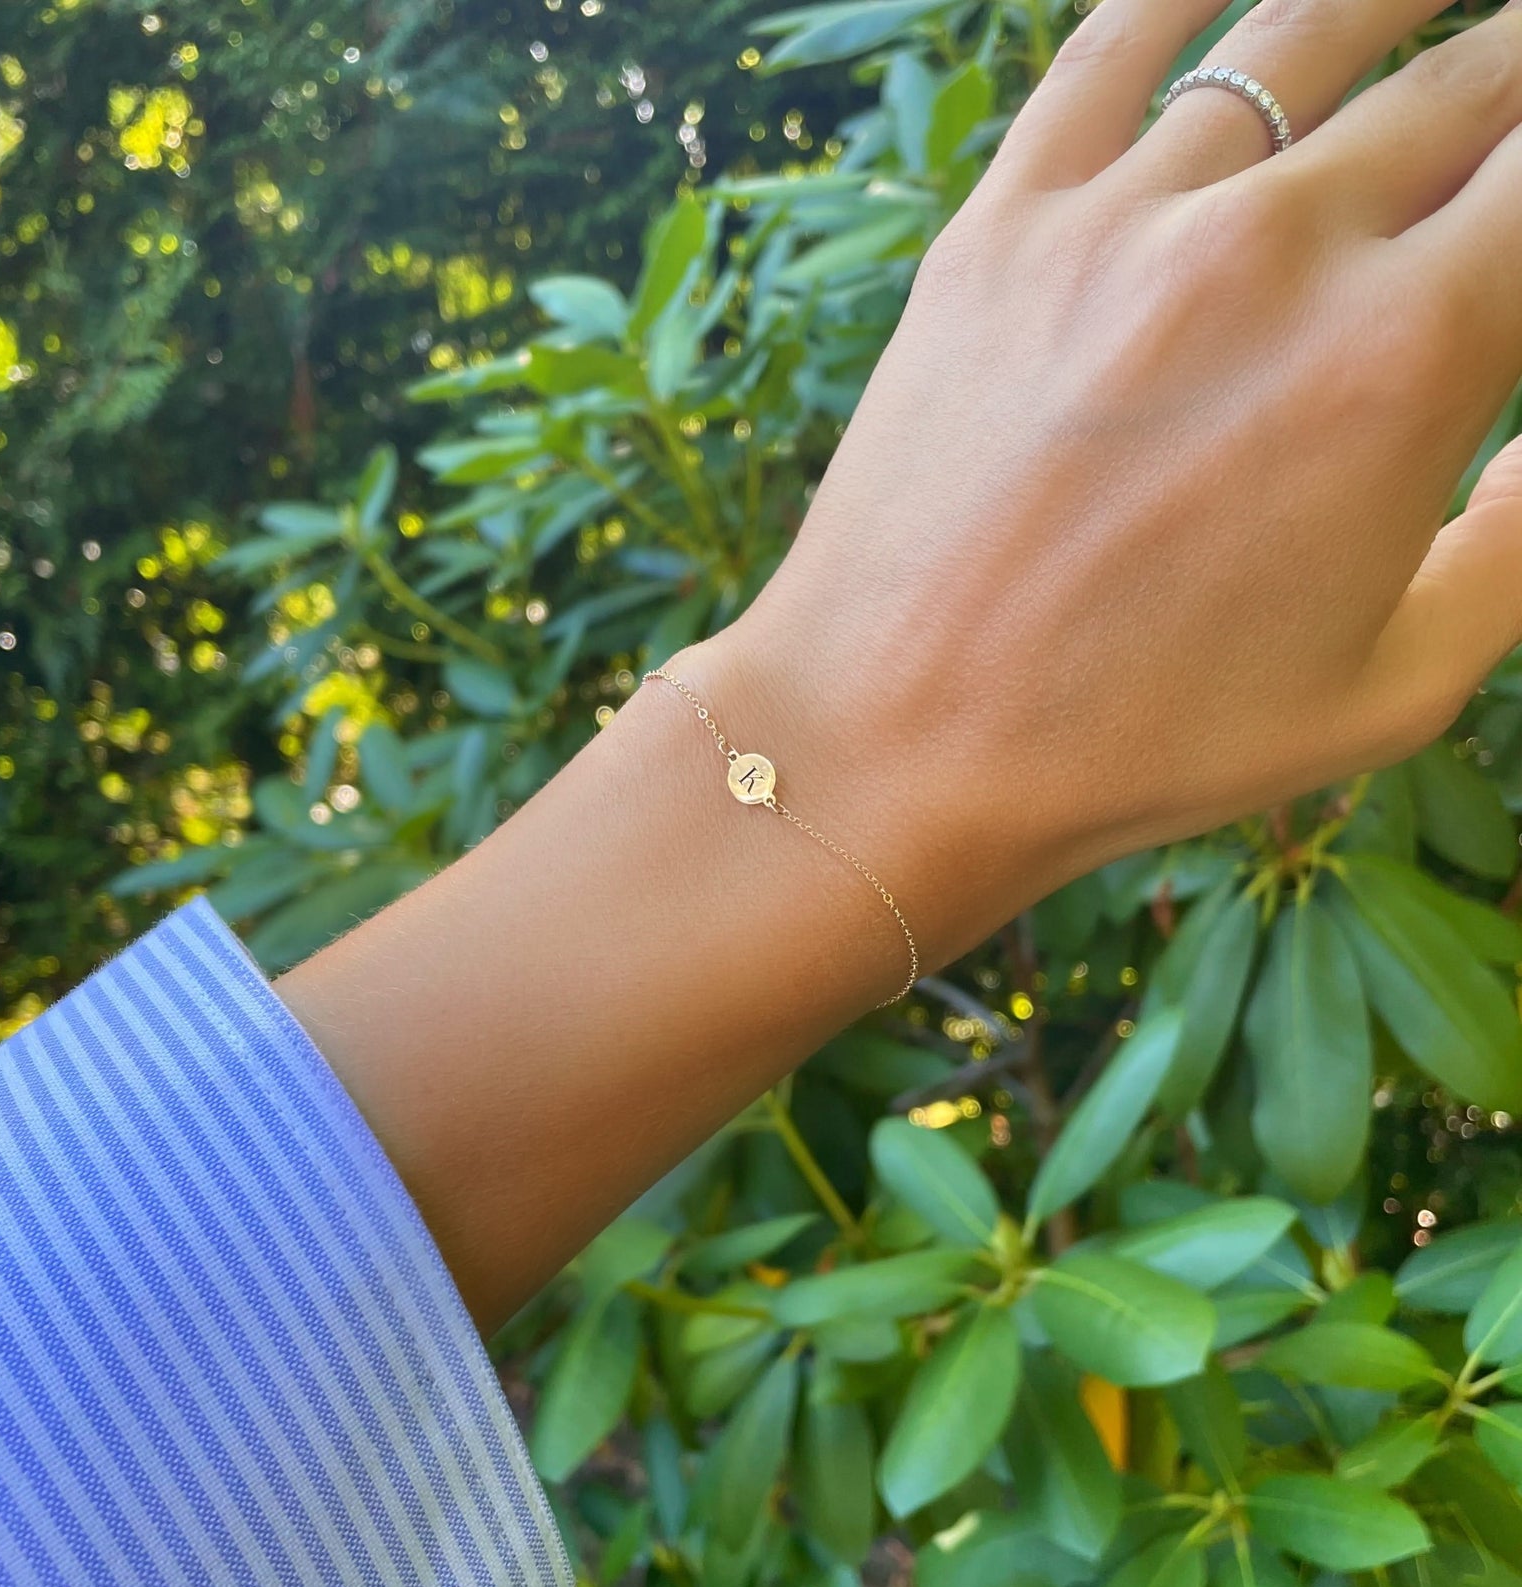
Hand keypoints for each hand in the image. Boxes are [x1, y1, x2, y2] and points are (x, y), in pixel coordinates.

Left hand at [689, 0, 1521, 965]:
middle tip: (1510, 98)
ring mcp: (1122, 224)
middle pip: (1464, 85)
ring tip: (1439, 7)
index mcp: (1405, 360)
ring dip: (1402, 2)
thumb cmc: (1143, 741)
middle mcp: (1274, 252)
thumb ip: (1518, 548)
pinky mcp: (1000, 229)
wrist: (898, 737)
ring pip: (1305, 36)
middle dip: (1514, 79)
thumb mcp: (1391, 690)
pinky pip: (1108, 50)